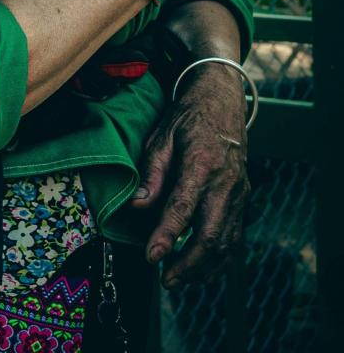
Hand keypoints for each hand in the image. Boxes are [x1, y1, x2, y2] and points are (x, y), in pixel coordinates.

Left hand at [129, 62, 249, 286]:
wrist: (222, 102)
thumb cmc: (188, 118)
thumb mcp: (162, 136)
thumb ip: (151, 173)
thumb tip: (137, 206)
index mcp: (201, 163)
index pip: (183, 207)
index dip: (166, 235)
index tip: (151, 256)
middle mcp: (225, 182)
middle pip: (211, 234)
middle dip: (188, 264)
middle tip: (165, 279)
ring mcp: (239, 194)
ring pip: (227, 243)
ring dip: (203, 267)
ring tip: (177, 279)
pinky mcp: (244, 200)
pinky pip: (234, 237)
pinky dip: (218, 259)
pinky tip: (199, 268)